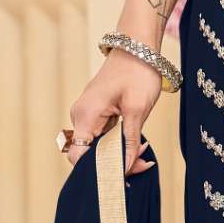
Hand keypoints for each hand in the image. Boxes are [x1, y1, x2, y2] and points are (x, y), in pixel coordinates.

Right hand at [62, 50, 163, 175]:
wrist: (138, 46)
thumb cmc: (138, 72)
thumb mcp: (138, 109)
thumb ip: (129, 141)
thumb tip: (124, 168)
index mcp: (85, 115)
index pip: (78, 157)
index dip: (98, 171)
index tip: (124, 176)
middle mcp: (80, 116)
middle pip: (89, 155)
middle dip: (116, 164)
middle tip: (144, 163)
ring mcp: (87, 115)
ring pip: (98, 147)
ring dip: (121, 154)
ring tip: (145, 152)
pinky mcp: (96, 114)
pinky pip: (102, 137)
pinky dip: (119, 143)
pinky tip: (138, 144)